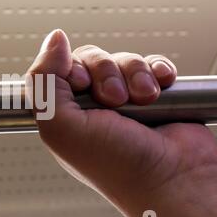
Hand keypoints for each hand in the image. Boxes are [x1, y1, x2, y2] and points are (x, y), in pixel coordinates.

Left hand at [27, 29, 216, 216]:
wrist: (172, 179)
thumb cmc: (114, 164)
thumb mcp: (60, 126)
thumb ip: (44, 81)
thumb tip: (54, 37)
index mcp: (66, 112)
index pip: (60, 67)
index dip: (72, 69)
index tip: (83, 87)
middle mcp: (93, 105)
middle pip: (93, 58)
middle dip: (106, 73)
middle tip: (114, 100)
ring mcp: (125, 99)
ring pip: (124, 59)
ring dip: (134, 75)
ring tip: (142, 100)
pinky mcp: (155, 95)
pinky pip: (152, 64)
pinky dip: (157, 71)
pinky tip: (160, 87)